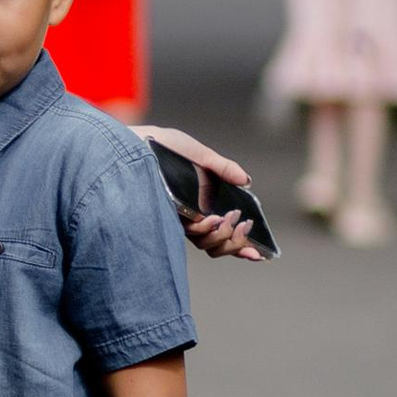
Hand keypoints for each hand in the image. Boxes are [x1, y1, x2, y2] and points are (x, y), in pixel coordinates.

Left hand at [132, 122, 272, 263]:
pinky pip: (189, 234)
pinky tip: (213, 218)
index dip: (242, 247)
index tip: (261, 254)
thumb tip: (246, 181)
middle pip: (217, 246)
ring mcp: (177, 220)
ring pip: (205, 244)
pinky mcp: (165, 218)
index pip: (223, 234)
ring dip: (223, 235)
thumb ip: (223, 168)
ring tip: (230, 218)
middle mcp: (189, 218)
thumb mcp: (200, 154)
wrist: (135, 142)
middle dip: (237, 242)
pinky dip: (206, 229)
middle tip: (245, 225)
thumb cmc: (164, 147)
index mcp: (201, 207)